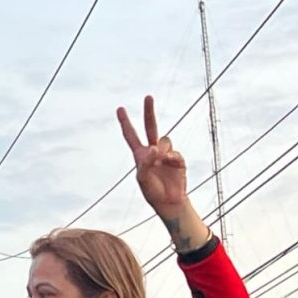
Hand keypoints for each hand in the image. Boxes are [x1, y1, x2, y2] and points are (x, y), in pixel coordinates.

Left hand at [117, 95, 187, 218]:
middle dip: (149, 112)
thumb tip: (153, 148)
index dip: (125, 123)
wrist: (169, 201)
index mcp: (140, 155)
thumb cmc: (152, 192)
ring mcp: (165, 154)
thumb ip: (145, 163)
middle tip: (148, 96)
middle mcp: (152, 151)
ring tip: (161, 164)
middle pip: (150, 127)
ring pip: (164, 140)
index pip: (131, 135)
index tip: (120, 108)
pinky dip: (172, 159)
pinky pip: (174, 153)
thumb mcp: (142, 179)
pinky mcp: (178, 159)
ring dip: (162, 150)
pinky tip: (172, 167)